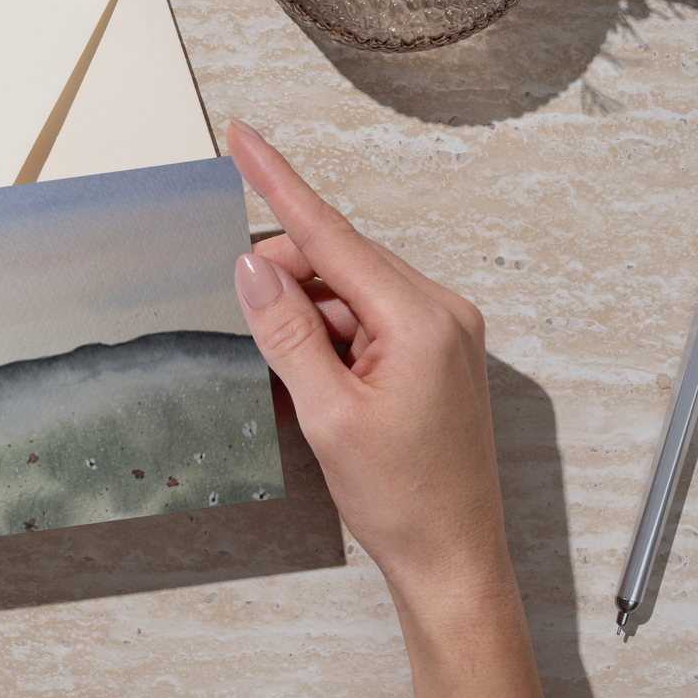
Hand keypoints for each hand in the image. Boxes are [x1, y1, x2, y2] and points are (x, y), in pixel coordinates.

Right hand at [226, 119, 554, 697]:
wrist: (453, 560)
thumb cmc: (404, 500)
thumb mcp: (327, 414)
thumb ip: (287, 331)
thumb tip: (253, 269)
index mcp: (420, 317)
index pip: (332, 233)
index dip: (278, 182)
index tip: (244, 137)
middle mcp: (440, 311)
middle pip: (337, 262)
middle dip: (284, 282)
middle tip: (244, 324)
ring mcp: (442, 331)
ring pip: (348, 293)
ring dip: (307, 320)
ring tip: (295, 383)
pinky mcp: (435, 352)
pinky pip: (366, 321)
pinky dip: (330, 340)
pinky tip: (315, 383)